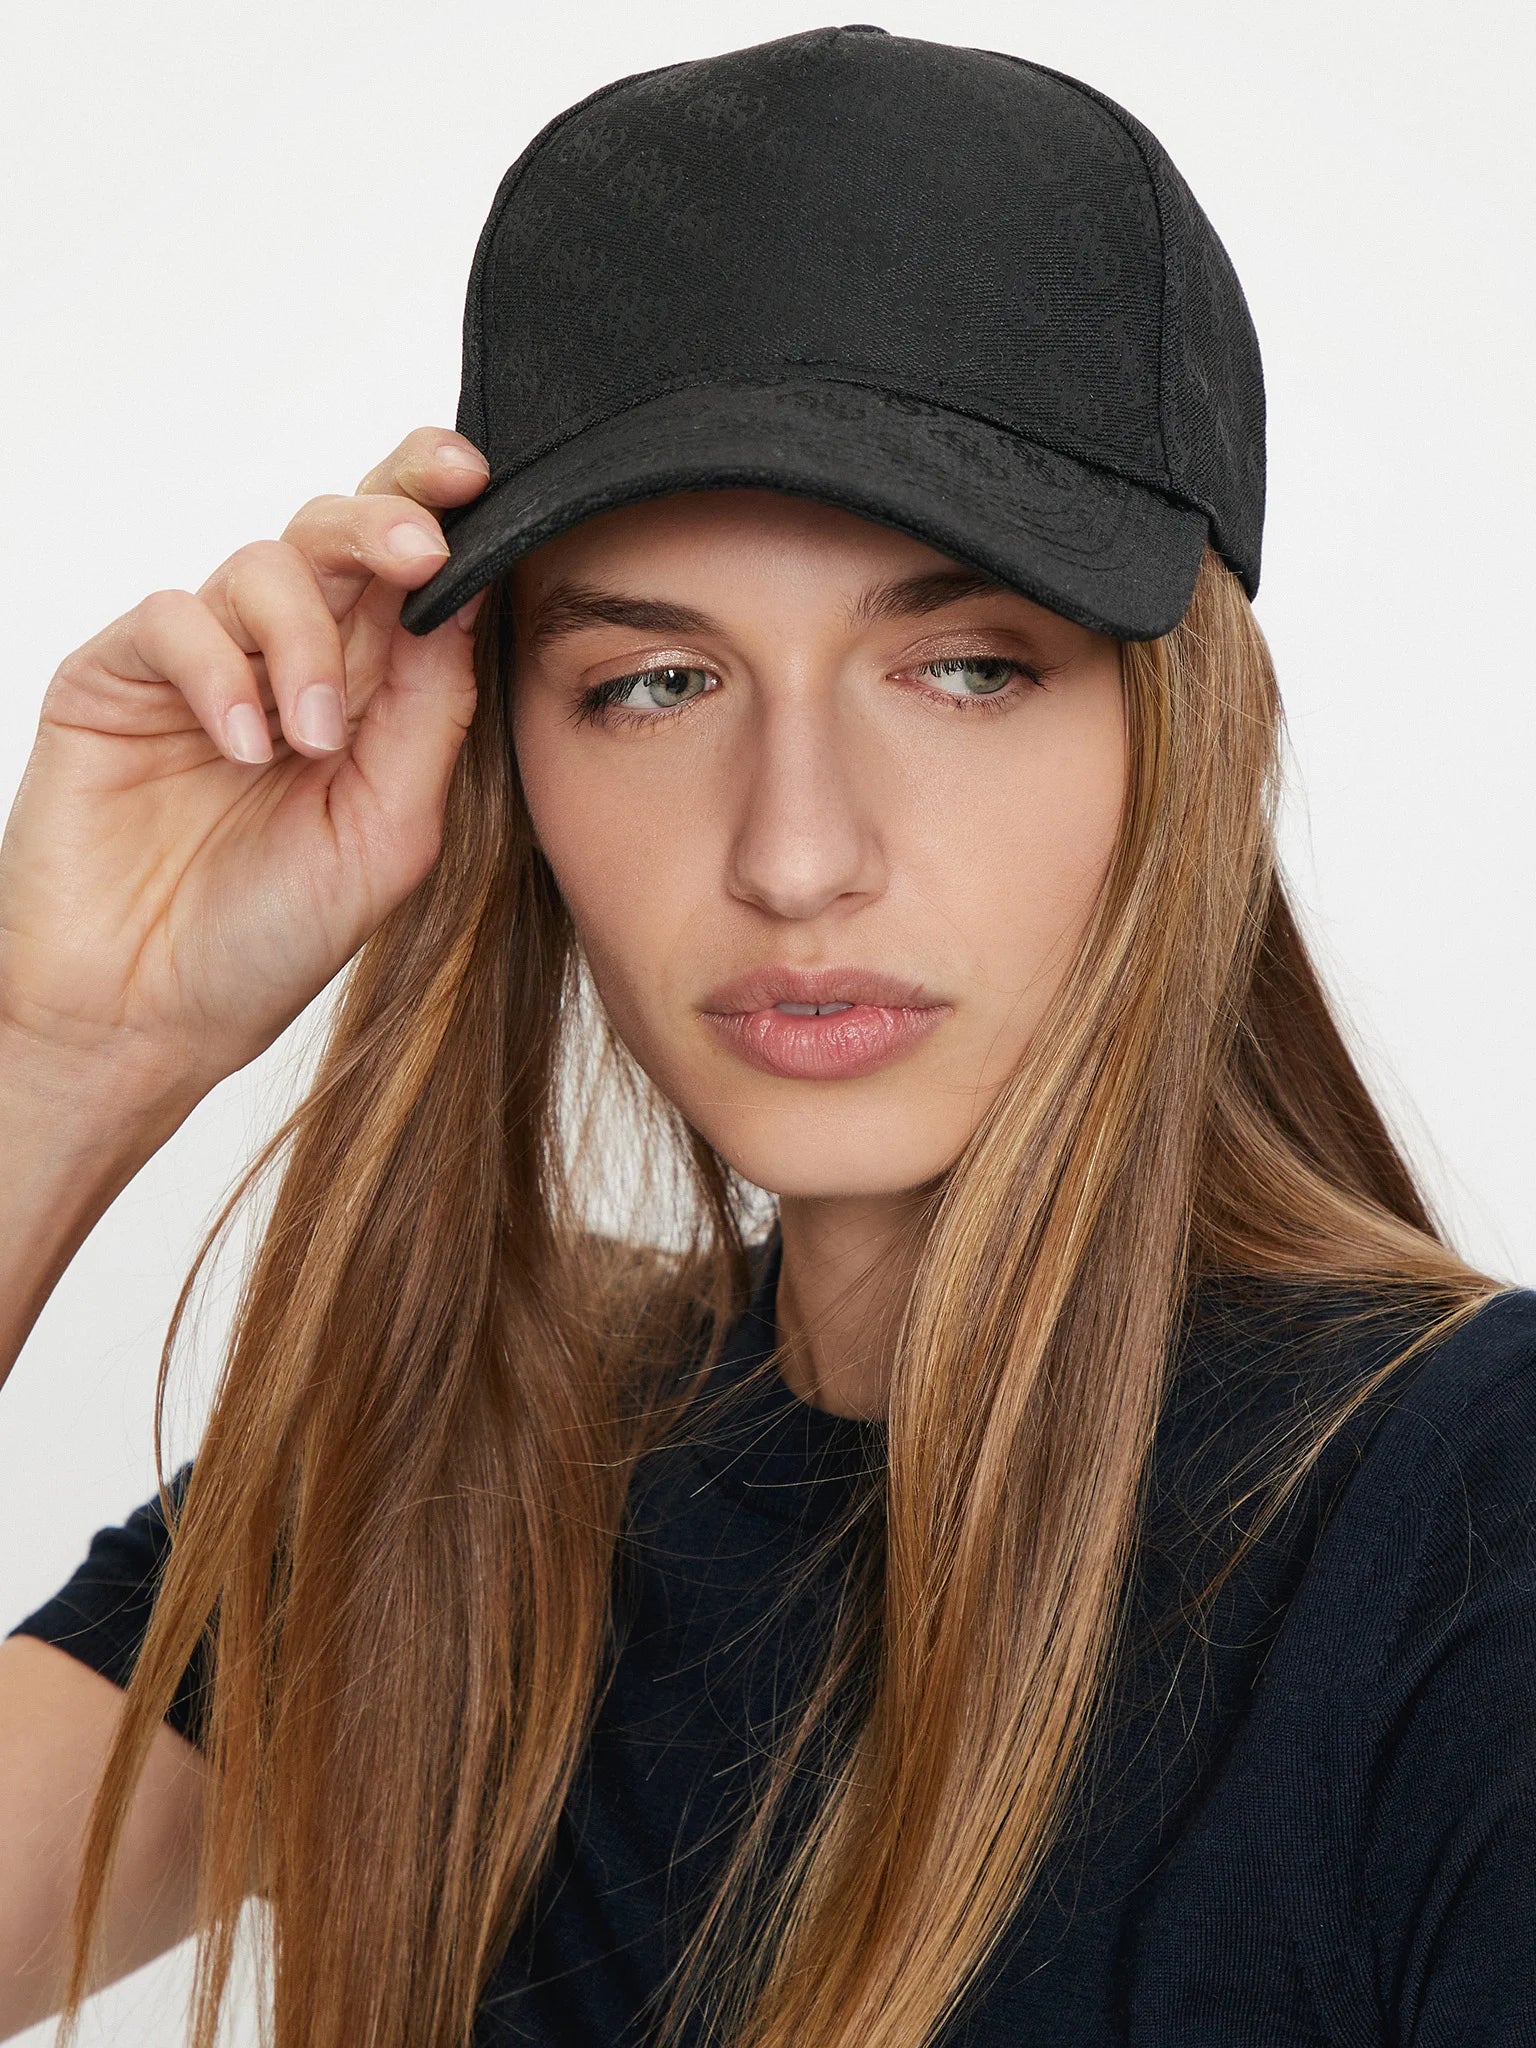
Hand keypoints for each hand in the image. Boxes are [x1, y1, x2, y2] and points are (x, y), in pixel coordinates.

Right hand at [0, 427, 490, 1107]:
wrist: (147, 1014)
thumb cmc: (270, 937)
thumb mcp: (391, 832)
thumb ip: (432, 715)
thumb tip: (471, 598)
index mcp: (371, 692)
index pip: (409, 573)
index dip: (440, 506)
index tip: (481, 480)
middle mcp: (289, 661)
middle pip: (339, 533)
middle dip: (387, 521)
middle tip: (420, 552)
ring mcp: (204, 665)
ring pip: (264, 563)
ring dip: (305, 641)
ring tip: (310, 741)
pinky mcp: (118, 677)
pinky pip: (175, 618)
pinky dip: (219, 671)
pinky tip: (242, 745)